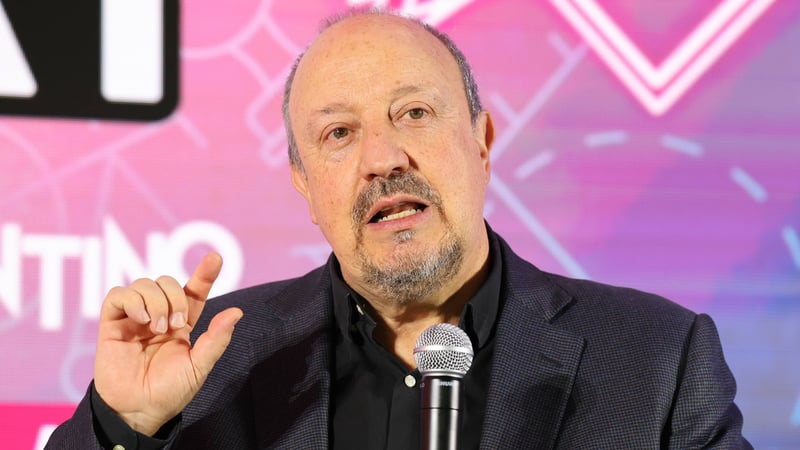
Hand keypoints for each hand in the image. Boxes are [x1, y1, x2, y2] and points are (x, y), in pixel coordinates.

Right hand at [93, 252, 242, 435]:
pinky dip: (132, 299)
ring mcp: (134, 318)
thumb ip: (216, 338)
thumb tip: (236, 312)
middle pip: (167, 282)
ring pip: (144, 283)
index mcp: (182, 323)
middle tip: (178, 325)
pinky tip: (142, 318)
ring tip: (158, 328)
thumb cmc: (170, 391)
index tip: (216, 258)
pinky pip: (118, 295)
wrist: (139, 410)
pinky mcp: (112, 324)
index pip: (193, 290)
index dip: (204, 273)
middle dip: (176, 297)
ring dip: (156, 301)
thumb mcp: (200, 366)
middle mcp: (158, 315)